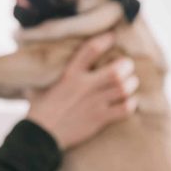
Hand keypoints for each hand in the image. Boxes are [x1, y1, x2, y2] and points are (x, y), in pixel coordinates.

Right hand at [26, 33, 138, 149]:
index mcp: (69, 75)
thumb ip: (49, 78)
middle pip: (116, 70)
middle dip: (126, 66)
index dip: (104, 40)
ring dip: (131, 84)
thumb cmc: (39, 111)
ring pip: (124, 88)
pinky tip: (128, 102)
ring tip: (130, 83)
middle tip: (127, 66)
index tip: (112, 36)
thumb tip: (42, 69)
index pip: (90, 50)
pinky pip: (125, 109)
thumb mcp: (41, 87)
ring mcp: (94, 103)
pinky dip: (130, 104)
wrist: (41, 135)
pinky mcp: (100, 119)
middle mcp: (84, 86)